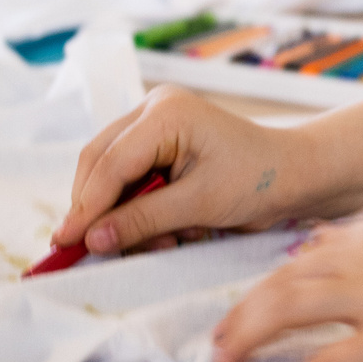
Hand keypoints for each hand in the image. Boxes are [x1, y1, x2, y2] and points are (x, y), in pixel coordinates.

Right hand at [53, 84, 311, 257]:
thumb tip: (92, 239)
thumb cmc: (258, 180)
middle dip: (100, 211)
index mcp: (165, 113)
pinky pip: (131, 183)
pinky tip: (171, 234)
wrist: (295, 176)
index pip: (110, 163)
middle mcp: (153, 112)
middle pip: (100, 165)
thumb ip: (143, 220)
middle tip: (95, 250)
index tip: (67, 241)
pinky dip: (140, 213)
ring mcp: (154, 127)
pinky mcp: (159, 148)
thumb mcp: (200, 204)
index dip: (87, 206)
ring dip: (125, 217)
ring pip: (111, 177)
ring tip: (161, 244)